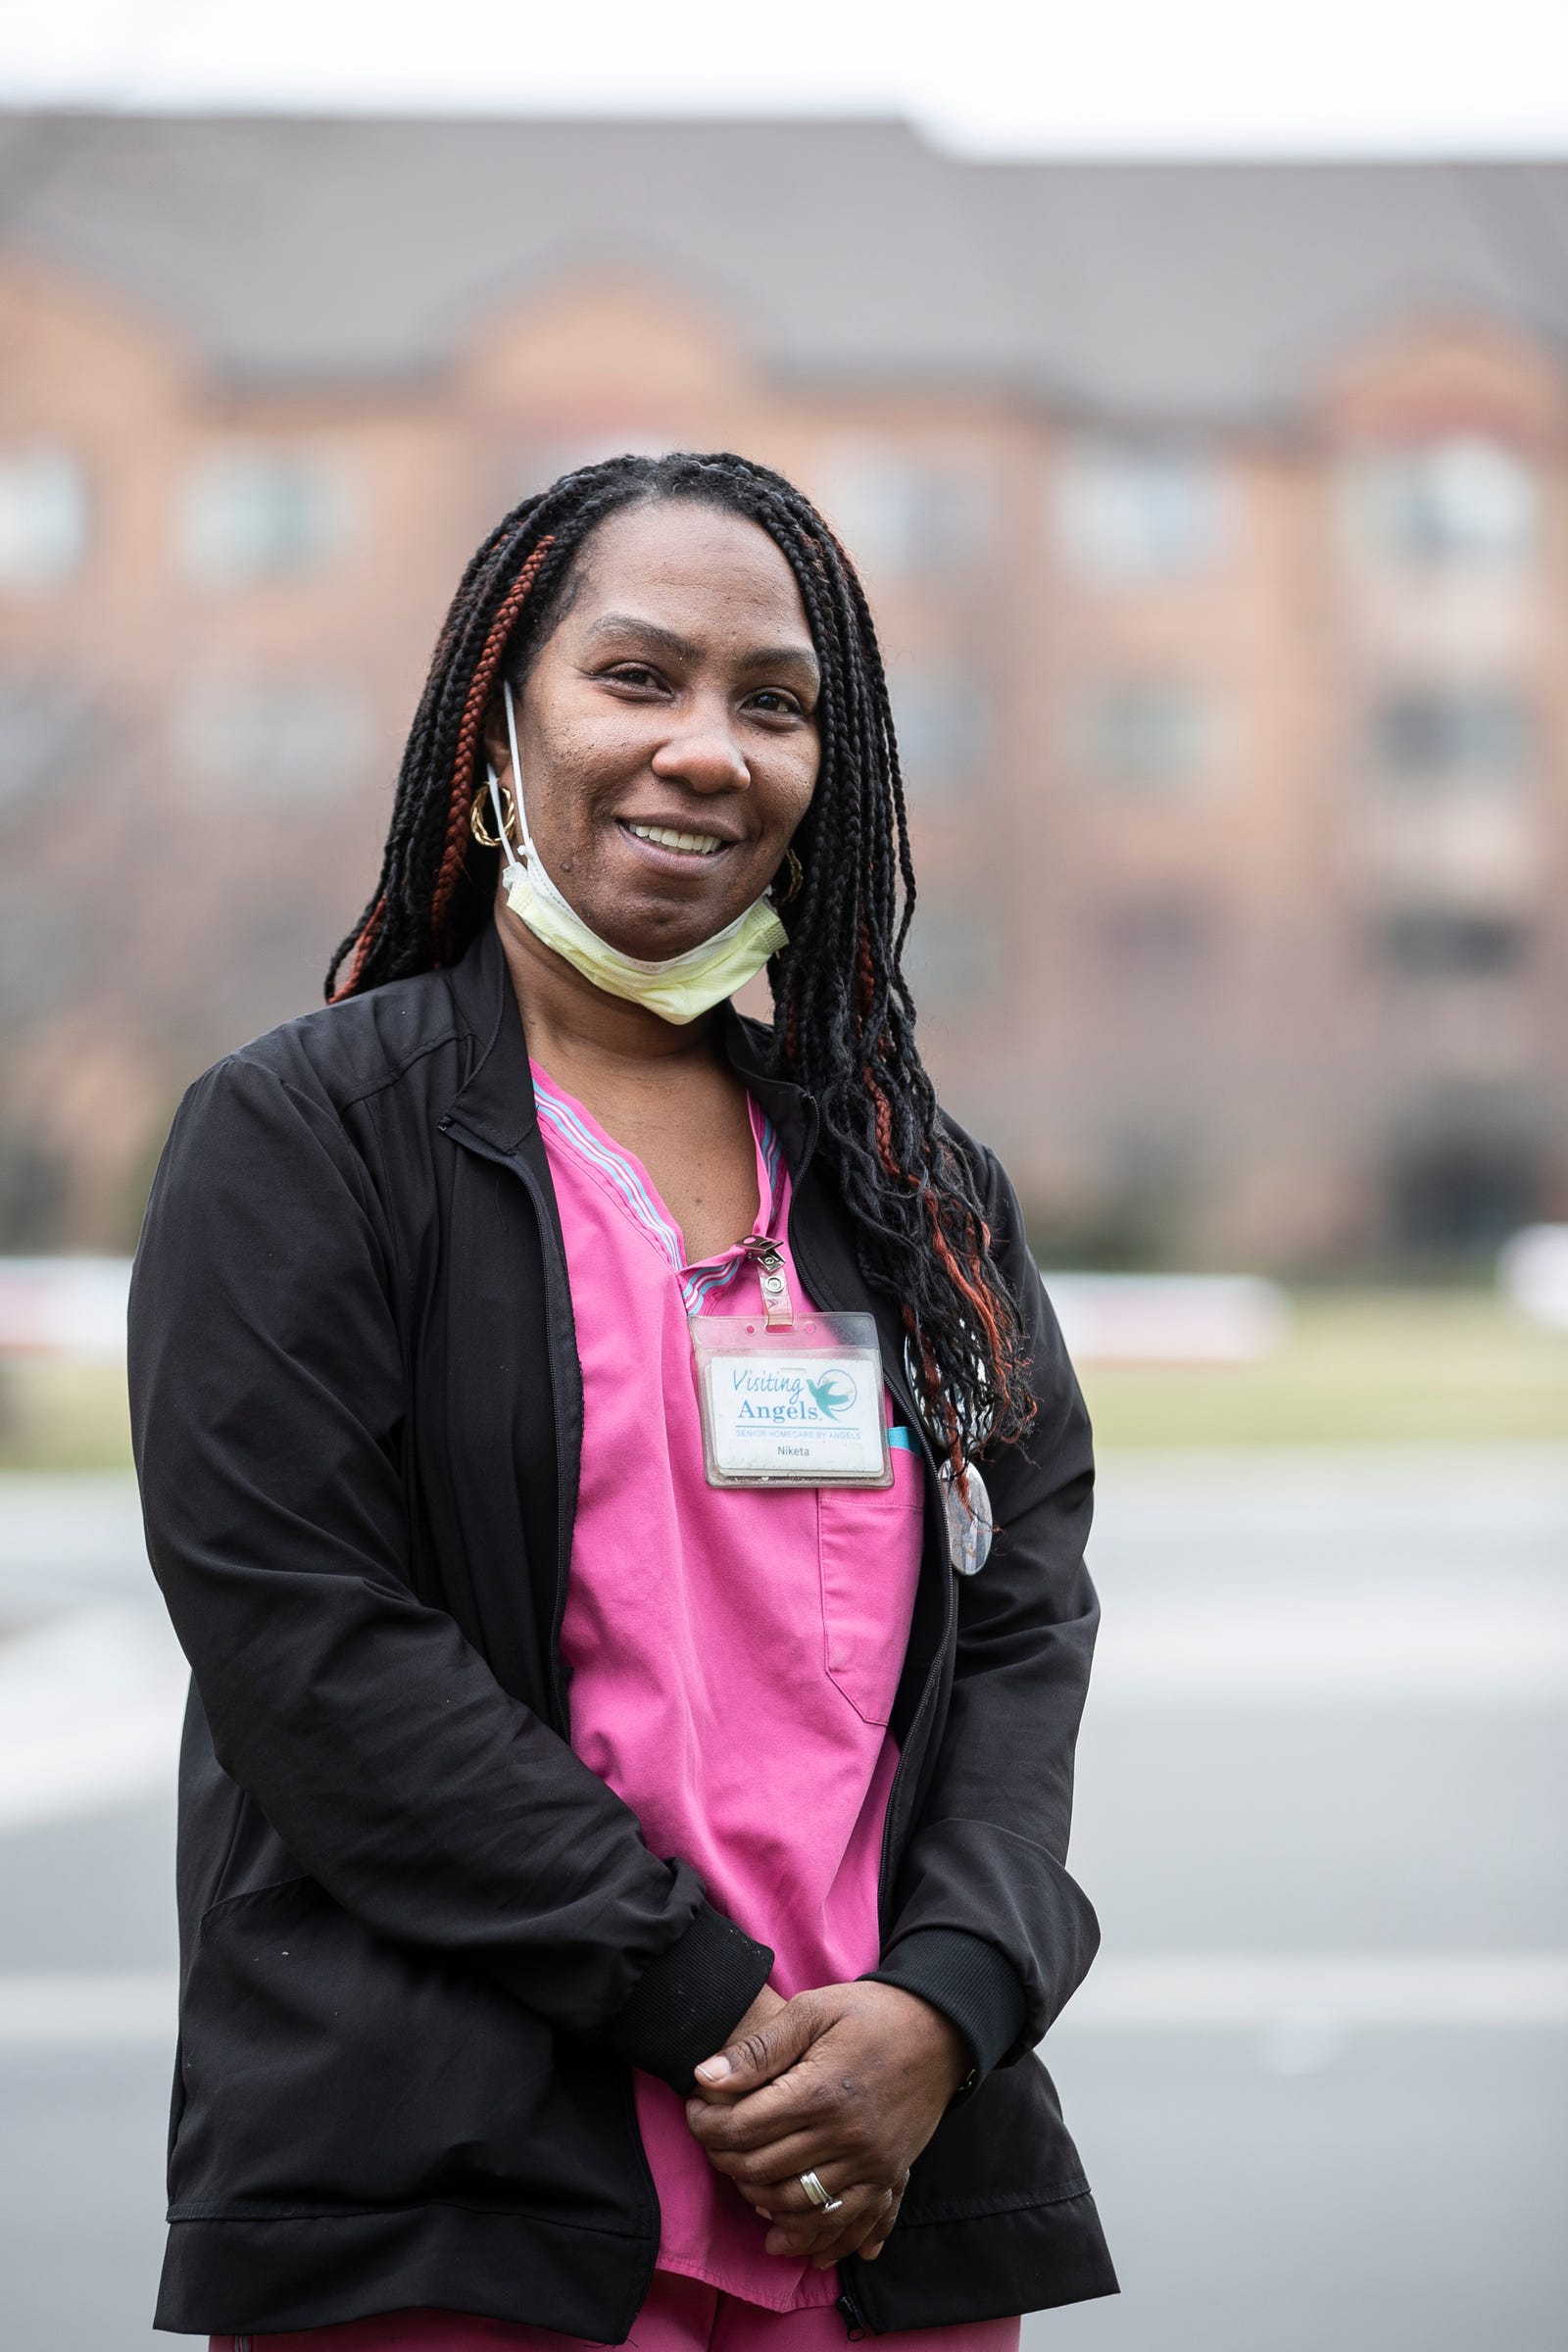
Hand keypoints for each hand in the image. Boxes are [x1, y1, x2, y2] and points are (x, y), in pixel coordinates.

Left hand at [684, 1981, 969, 2268]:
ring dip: (756, 2197)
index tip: (695, 2109)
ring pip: (794, 2204)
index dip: (705, 2124)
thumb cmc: (869, 2013)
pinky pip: (841, 2223)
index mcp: (820, 2091)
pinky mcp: (886, 2177)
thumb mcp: (812, 2010)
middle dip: (723, 2159)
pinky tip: (780, 2233)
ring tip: (739, 2175)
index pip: (742, 2128)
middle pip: (761, 2170)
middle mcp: (845, 2136)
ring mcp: (869, 2163)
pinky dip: (807, 2235)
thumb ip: (759, 2049)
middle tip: (711, 2140)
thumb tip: (704, 2077)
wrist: (939, 2030)